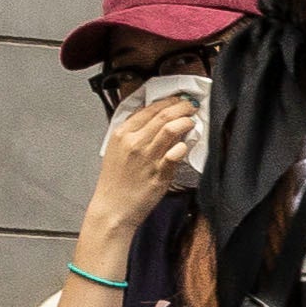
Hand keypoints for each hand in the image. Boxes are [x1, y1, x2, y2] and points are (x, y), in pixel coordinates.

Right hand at [79, 89, 200, 246]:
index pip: (148, 109)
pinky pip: (176, 153)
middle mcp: (134, 142)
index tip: (178, 100)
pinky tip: (189, 143)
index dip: (167, 101)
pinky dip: (185, 145)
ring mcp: (147, 156)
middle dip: (181, 106)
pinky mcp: (159, 172)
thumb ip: (135, 133)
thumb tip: (157, 121)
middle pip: (162, 115)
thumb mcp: (118, 149)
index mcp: (122, 133)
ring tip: (192, 120)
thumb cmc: (117, 180)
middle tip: (191, 105)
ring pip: (170, 129)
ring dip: (185, 121)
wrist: (113, 206)